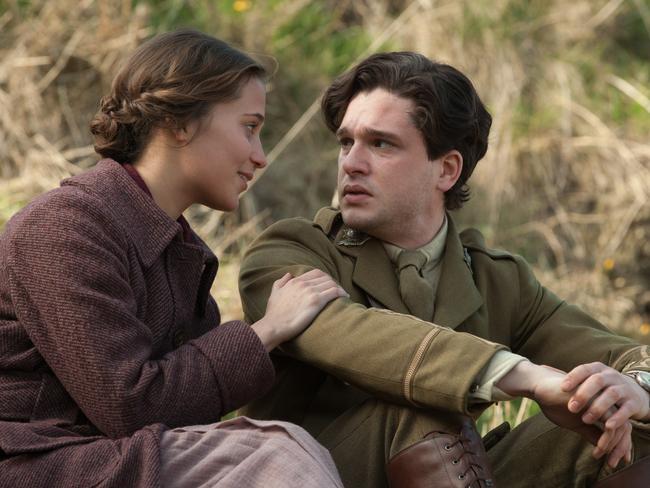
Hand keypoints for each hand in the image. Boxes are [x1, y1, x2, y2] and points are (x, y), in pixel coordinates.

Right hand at [251, 269, 347, 350]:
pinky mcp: (316, 301)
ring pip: (331, 283)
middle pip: (326, 277)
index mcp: (295, 281)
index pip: (316, 273)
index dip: (325, 278)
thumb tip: (289, 274)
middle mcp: (304, 283)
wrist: (274, 326)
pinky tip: (345, 298)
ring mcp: (311, 291)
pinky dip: (342, 293)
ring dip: (339, 288)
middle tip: (338, 292)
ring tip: (343, 296)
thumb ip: (281, 282)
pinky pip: (334, 291)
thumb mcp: (274, 293)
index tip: (329, 286)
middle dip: (334, 283)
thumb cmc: (273, 314)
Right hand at [498, 361, 632, 467]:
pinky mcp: (596, 401)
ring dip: (612, 445)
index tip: (612, 459)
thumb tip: (602, 447)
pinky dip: (606, 439)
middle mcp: (605, 401)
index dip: (620, 444)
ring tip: (599, 454)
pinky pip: (609, 424)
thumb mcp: (575, 422)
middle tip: (611, 462)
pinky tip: (596, 447)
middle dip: (620, 447)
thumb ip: (591, 432)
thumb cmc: (554, 402)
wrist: (540, 387)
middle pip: (625, 427)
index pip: (621, 426)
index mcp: (601, 405)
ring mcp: (601, 400)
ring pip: (619, 426)